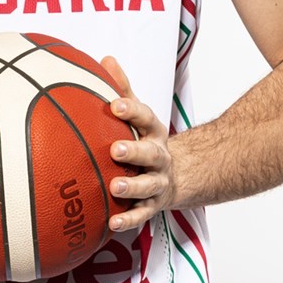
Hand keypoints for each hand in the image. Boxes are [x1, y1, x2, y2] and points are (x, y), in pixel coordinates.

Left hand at [101, 56, 174, 231]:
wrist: (177, 175)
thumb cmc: (145, 139)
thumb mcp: (138, 114)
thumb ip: (122, 89)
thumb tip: (105, 59)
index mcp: (153, 131)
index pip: (145, 117)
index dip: (131, 109)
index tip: (115, 104)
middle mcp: (159, 156)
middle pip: (150, 153)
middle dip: (134, 151)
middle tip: (115, 149)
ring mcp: (157, 182)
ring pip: (147, 186)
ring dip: (132, 187)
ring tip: (114, 187)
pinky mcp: (153, 205)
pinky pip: (141, 215)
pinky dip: (128, 220)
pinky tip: (111, 223)